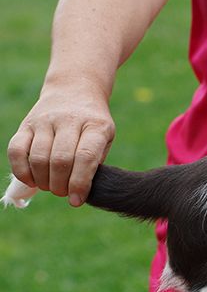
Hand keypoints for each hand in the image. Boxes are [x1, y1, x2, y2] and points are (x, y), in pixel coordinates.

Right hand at [7, 77, 114, 206]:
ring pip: (39, 157)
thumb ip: (94, 163)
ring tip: (51, 187)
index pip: (85, 157)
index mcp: (96, 126)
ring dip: (43, 181)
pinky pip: (16, 150)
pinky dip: (21, 170)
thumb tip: (78, 193)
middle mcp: (69, 120)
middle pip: (60, 160)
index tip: (76, 201)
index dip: (79, 183)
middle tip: (64, 193)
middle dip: (61, 185)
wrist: (74, 90)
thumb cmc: (92, 124)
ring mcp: (45, 120)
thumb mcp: (105, 139)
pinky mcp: (26, 123)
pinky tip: (31, 180)